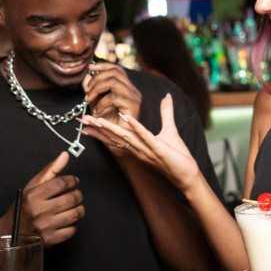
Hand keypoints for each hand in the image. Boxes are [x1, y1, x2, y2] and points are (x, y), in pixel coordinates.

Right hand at [18, 150, 82, 245]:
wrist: (11, 233)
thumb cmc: (24, 206)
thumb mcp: (33, 186)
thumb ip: (51, 170)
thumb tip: (65, 155)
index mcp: (34, 195)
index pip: (61, 183)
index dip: (72, 180)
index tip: (74, 181)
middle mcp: (40, 211)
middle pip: (71, 199)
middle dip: (78, 195)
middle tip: (76, 194)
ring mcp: (46, 226)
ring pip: (74, 214)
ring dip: (79, 209)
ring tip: (74, 207)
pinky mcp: (50, 239)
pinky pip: (72, 230)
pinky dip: (73, 225)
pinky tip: (67, 221)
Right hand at [79, 95, 204, 192]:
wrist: (188, 174)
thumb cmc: (178, 155)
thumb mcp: (170, 130)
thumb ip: (166, 112)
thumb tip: (167, 96)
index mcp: (138, 144)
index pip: (115, 136)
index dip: (100, 129)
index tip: (87, 123)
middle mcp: (138, 148)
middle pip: (114, 137)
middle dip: (98, 128)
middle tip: (82, 120)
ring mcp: (147, 149)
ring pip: (125, 137)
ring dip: (111, 128)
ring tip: (97, 119)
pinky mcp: (159, 149)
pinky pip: (146, 137)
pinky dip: (137, 127)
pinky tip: (127, 117)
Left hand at [83, 63, 140, 122]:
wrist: (118, 143)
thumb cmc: (108, 124)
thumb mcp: (96, 103)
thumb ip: (91, 90)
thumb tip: (86, 77)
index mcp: (126, 88)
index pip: (117, 69)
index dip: (103, 66)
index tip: (90, 68)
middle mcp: (132, 90)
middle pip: (114, 73)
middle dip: (96, 79)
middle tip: (87, 92)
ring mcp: (134, 98)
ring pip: (114, 82)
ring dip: (97, 89)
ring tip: (89, 100)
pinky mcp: (133, 107)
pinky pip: (114, 97)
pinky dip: (101, 103)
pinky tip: (97, 112)